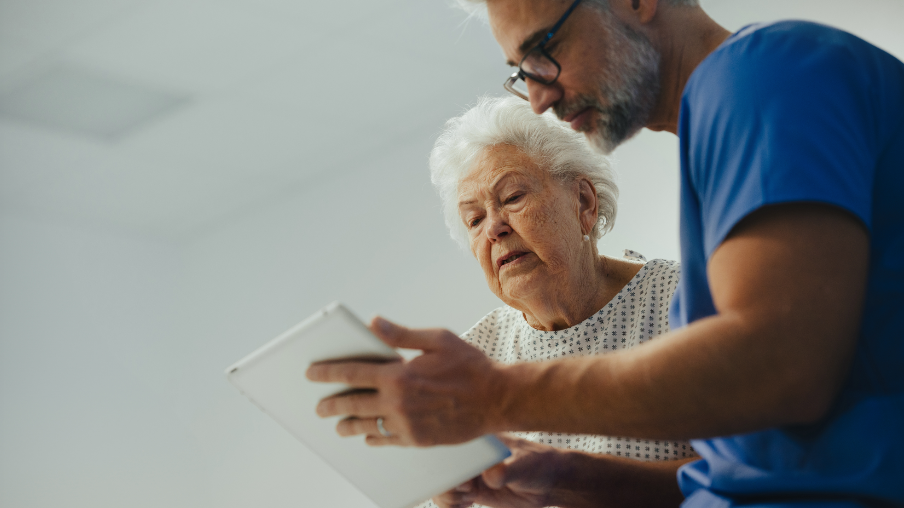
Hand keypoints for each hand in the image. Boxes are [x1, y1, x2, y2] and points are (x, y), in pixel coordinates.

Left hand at [305, 316, 508, 445]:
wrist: (497, 399)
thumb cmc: (469, 365)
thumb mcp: (437, 339)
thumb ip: (401, 334)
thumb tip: (372, 323)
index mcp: (398, 375)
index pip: (352, 373)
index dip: (327, 372)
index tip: (311, 373)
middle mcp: (397, 402)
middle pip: (352, 404)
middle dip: (331, 404)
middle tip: (319, 406)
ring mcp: (406, 424)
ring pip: (366, 426)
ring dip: (348, 425)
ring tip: (338, 424)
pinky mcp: (418, 440)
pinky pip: (387, 440)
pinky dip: (374, 437)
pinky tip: (368, 435)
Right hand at [433, 434, 565, 507]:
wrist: (549, 481)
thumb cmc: (538, 464)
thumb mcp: (523, 464)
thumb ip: (506, 470)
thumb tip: (490, 476)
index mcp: (476, 439)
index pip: (446, 448)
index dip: (447, 467)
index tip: (465, 480)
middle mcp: (468, 454)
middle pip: (437, 469)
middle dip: (446, 484)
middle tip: (469, 490)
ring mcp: (468, 472)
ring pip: (440, 485)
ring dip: (448, 496)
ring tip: (470, 497)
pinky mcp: (471, 489)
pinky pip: (448, 498)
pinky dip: (451, 505)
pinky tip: (467, 504)